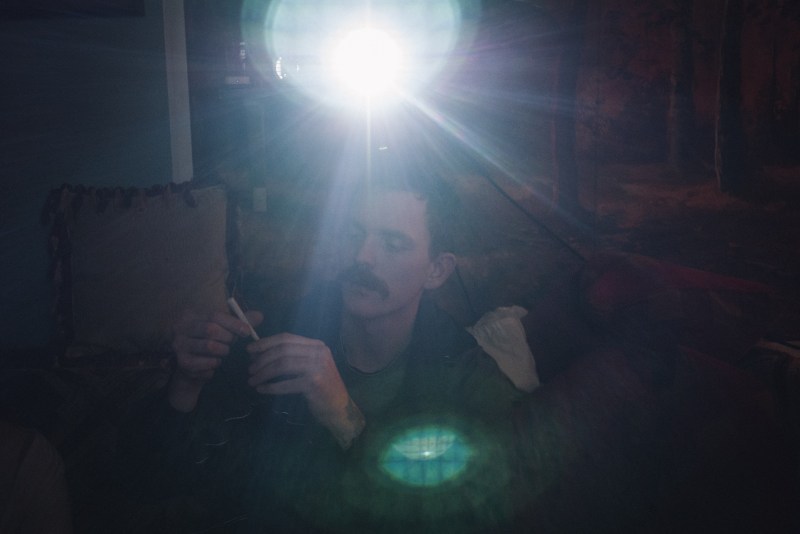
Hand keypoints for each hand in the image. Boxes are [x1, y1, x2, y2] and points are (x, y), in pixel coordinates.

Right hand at [168, 308, 262, 410]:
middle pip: (211, 330)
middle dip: (228, 338)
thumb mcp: (223, 329)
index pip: (215, 315)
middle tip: (232, 344)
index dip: (233, 323)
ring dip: (222, 352)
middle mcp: (181, 328)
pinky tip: (214, 364)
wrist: (191, 368)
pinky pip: (206, 364)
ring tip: (223, 354)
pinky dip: (214, 366)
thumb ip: (240, 322)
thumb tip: (259, 316)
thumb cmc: (210, 342)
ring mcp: (179, 345)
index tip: (247, 332)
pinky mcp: (182, 362)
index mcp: (192, 315)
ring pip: (210, 347)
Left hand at [246, 333, 364, 447]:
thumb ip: (292, 357)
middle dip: (262, 359)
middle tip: (250, 369)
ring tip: (252, 380)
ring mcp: (318, 367)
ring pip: (282, 365)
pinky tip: (262, 390)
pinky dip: (271, 387)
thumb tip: (259, 353)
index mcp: (317, 345)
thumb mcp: (310, 366)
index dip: (266, 342)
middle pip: (283, 350)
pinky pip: (286, 383)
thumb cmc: (321, 388)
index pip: (287, 338)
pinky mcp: (314, 384)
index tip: (250, 349)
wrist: (339, 408)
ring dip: (263, 373)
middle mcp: (319, 353)